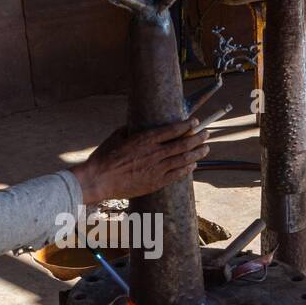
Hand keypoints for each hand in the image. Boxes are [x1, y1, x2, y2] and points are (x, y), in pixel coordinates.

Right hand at [70, 120, 209, 206]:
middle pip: (184, 143)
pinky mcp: (156, 182)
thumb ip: (129, 131)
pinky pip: (177, 174)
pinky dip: (188, 169)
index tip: (195, 122)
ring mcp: (157, 168)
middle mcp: (155, 152)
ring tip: (205, 148)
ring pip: (184, 159)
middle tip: (206, 134)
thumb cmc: (104, 157)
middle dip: (198, 137)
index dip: (187, 125)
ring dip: (197, 153)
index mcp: (146, 138)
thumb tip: (133, 127)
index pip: (173, 129)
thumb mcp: (116, 137)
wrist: (99, 179)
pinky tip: (194, 165)